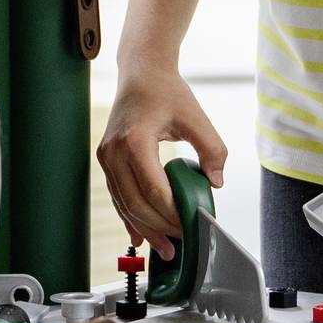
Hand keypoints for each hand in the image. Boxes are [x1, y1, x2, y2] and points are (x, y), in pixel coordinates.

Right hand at [97, 65, 227, 259]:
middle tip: (180, 243)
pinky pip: (118, 196)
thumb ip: (212, 149)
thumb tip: (215, 181)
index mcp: (135, 140)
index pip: (154, 190)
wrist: (140, 74)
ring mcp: (107, 158)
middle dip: (159, 227)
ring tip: (164, 248)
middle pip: (136, 203)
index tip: (191, 223)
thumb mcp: (196, 117)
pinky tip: (140, 236)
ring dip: (144, 228)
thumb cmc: (165, 91)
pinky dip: (129, 217)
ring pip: (124, 204)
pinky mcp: (107, 161)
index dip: (172, 213)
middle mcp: (114, 152)